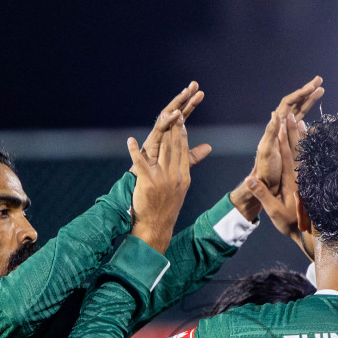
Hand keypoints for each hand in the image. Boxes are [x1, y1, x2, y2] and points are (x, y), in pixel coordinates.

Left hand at [127, 109, 192, 253]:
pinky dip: (134, 150)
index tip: (180, 118)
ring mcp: (161, 179)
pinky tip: (130, 140)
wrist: (156, 226)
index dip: (181, 132)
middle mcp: (175, 176)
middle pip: (174, 146)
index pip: (183, 149)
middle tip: (174, 111)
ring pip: (162, 150)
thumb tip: (207, 149)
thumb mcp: (181, 186)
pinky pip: (140, 162)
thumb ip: (189, 165)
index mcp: (183, 176)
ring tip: (161, 119)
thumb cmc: (166, 206)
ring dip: (162, 133)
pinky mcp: (147, 182)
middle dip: (174, 127)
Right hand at [142, 82, 211, 167]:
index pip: (183, 115)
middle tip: (194, 85)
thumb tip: (209, 147)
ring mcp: (158, 134)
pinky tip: (173, 112)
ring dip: (177, 103)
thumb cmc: (162, 170)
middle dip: (184, 97)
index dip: (191, 104)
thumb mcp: (182, 162)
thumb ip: (194, 154)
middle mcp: (164, 130)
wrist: (149, 182)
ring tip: (185, 93)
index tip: (201, 93)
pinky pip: (159, 128)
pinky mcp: (151, 141)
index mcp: (171, 133)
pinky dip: (166, 120)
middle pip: (175, 110)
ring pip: (167, 115)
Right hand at [244, 115, 315, 260]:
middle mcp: (300, 176)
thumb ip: (262, 194)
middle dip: (293, 131)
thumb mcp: (274, 211)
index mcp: (290, 180)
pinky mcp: (309, 182)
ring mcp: (306, 178)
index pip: (285, 155)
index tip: (281, 123)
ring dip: (302, 137)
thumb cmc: (290, 223)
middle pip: (296, 150)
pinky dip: (309, 149)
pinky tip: (310, 143)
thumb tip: (249, 179)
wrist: (310, 233)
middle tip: (291, 115)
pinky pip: (309, 161)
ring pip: (304, 154)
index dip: (282, 139)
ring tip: (302, 121)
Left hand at [252, 76, 322, 192]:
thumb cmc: (266, 169)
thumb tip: (276, 113)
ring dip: (309, 100)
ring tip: (321, 90)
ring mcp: (286, 132)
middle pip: (295, 103)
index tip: (313, 86)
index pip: (288, 103)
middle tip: (320, 81)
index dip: (300, 93)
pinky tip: (317, 114)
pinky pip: (301, 124)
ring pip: (299, 111)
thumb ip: (271, 132)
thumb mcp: (267, 150)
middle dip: (307, 91)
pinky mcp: (291, 141)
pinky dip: (310, 115)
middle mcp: (281, 126)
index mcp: (276, 125)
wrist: (267, 183)